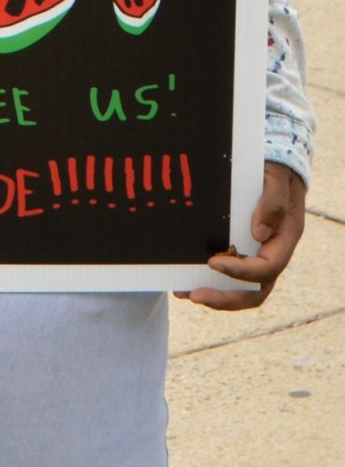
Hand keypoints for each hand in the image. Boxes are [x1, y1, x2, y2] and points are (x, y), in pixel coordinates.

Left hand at [176, 163, 305, 310]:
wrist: (276, 167)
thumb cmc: (276, 172)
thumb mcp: (276, 178)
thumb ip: (272, 203)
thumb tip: (258, 233)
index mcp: (283, 240)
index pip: (266, 268)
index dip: (240, 271)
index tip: (213, 262)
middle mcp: (271, 254)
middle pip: (255, 291)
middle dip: (225, 298)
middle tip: (195, 295)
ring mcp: (257, 255)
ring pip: (241, 289)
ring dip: (214, 295)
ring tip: (183, 291)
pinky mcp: (242, 251)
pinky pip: (229, 276)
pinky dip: (210, 281)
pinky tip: (186, 280)